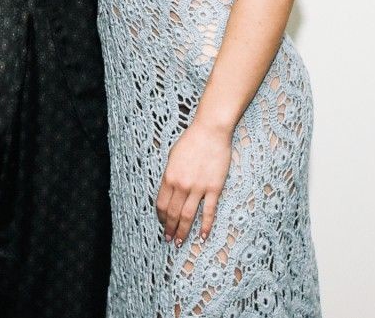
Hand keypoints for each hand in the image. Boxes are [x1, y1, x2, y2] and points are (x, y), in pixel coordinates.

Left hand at [156, 120, 230, 246]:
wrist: (210, 131)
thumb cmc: (191, 141)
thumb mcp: (172, 157)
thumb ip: (170, 176)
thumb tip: (168, 192)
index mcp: (169, 177)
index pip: (161, 204)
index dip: (161, 217)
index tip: (162, 224)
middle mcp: (182, 185)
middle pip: (173, 213)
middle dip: (169, 229)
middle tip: (169, 240)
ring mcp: (198, 188)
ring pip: (188, 216)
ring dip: (183, 231)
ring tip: (180, 243)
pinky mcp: (214, 188)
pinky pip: (208, 211)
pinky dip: (205, 226)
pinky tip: (202, 236)